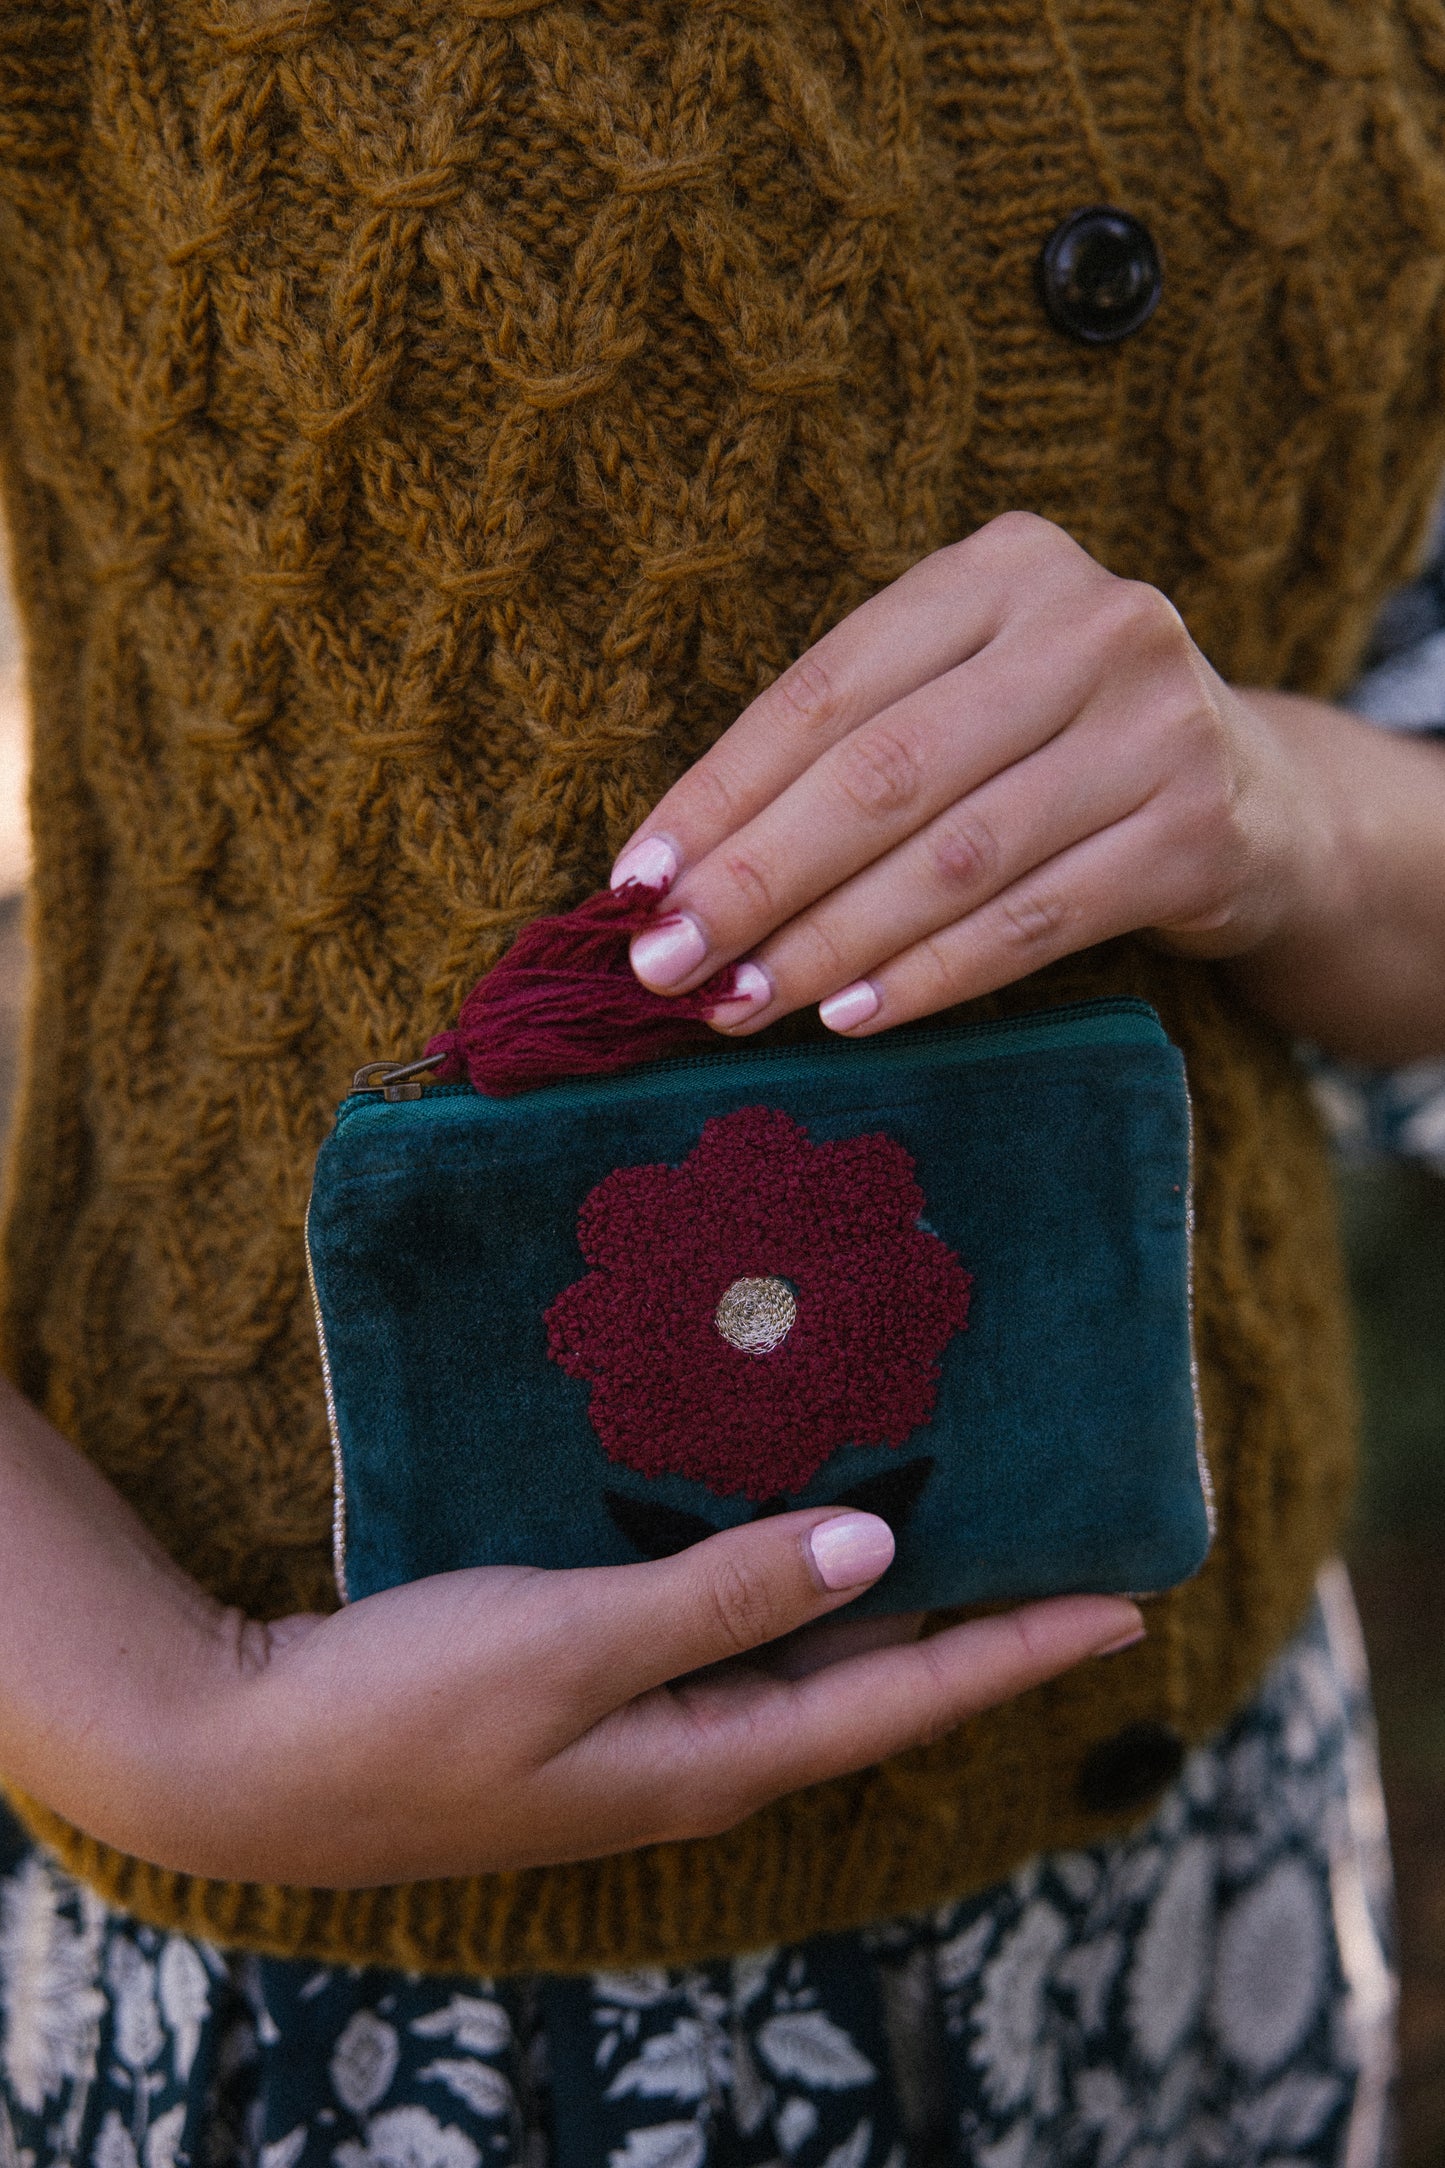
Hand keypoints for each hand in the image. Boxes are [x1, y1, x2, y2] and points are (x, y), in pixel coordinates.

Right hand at [0, 1394, 1140, 1885]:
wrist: (246, 1760)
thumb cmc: (404, 1711)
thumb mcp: (570, 1647)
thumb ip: (721, 1598)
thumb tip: (872, 1546)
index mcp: (713, 1758)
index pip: (903, 1696)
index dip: (1015, 1649)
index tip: (1125, 1605)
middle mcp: (697, 1755)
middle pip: (869, 1682)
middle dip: (974, 1625)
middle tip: (1062, 1551)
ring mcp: (641, 1732)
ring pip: (800, 1658)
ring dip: (883, 1600)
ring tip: (961, 1525)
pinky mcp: (588, 1696)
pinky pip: (726, 1640)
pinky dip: (782, 1586)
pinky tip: (788, 1533)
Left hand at [610, 512, 1342, 1036]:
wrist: (1262, 802)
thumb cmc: (1057, 753)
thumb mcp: (964, 704)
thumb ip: (845, 759)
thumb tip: (671, 878)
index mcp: (1001, 567)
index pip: (827, 690)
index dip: (720, 792)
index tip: (634, 881)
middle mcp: (1090, 625)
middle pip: (883, 774)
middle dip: (755, 880)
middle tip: (663, 964)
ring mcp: (1158, 726)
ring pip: (952, 857)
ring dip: (827, 943)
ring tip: (737, 1003)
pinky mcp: (1198, 832)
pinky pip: (1030, 922)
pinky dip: (928, 977)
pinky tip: (848, 1015)